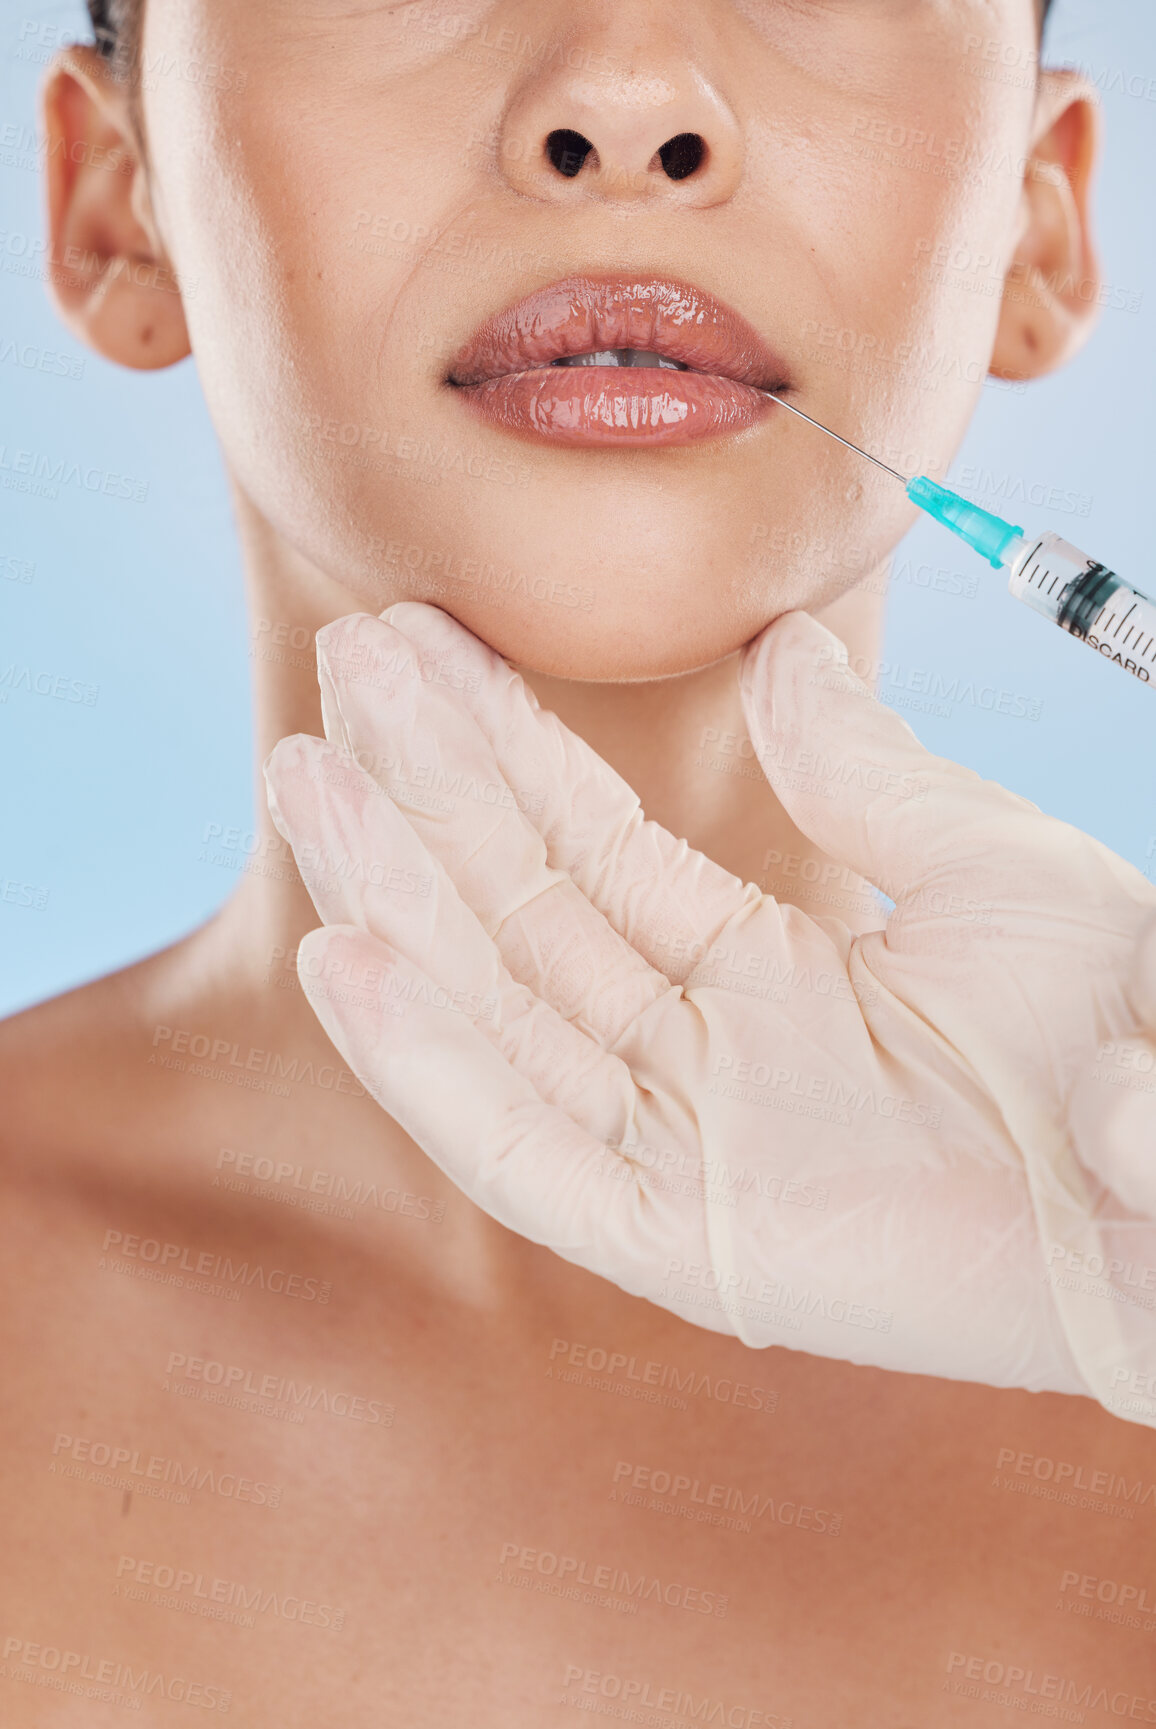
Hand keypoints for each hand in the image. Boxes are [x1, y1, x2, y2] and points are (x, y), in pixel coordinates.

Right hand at [264, 603, 1155, 1424]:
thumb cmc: (1118, 1028)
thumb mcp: (987, 868)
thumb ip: (864, 774)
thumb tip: (778, 653)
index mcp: (759, 974)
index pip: (590, 847)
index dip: (500, 744)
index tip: (419, 644)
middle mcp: (699, 1060)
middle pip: (521, 914)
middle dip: (422, 793)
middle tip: (338, 671)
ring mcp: (685, 1152)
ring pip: (501, 1015)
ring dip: (397, 900)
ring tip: (308, 778)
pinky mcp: (687, 1243)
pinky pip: (527, 1151)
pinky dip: (433, 1062)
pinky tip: (347, 958)